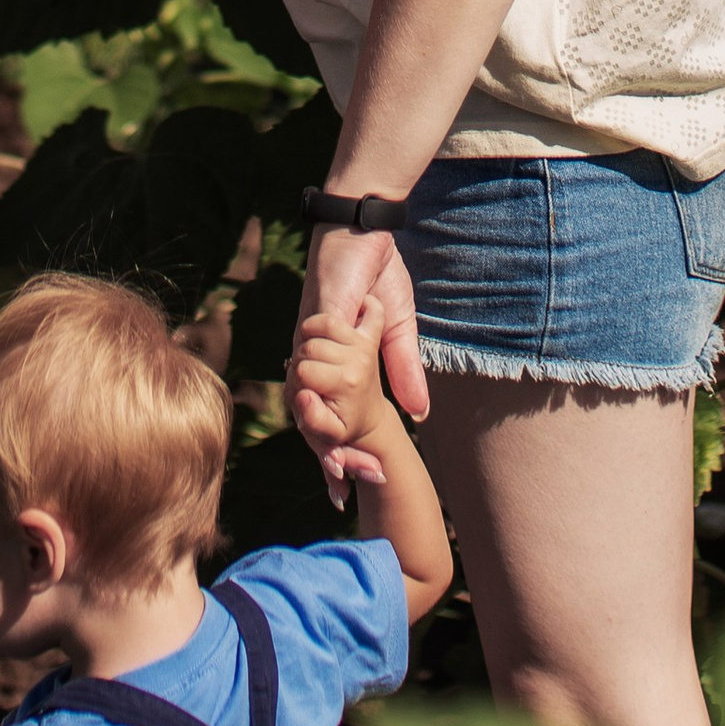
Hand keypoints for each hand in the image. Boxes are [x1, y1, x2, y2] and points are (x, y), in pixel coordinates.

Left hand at [288, 225, 427, 496]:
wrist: (362, 229)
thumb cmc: (375, 272)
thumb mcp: (395, 327)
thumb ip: (403, 367)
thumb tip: (419, 414)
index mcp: (327, 358)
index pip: (325, 413)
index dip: (333, 451)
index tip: (343, 493)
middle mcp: (309, 353)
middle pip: (308, 418)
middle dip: (326, 458)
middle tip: (340, 496)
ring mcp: (307, 339)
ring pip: (305, 399)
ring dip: (324, 436)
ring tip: (341, 468)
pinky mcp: (314, 321)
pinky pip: (311, 367)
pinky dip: (319, 398)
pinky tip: (329, 420)